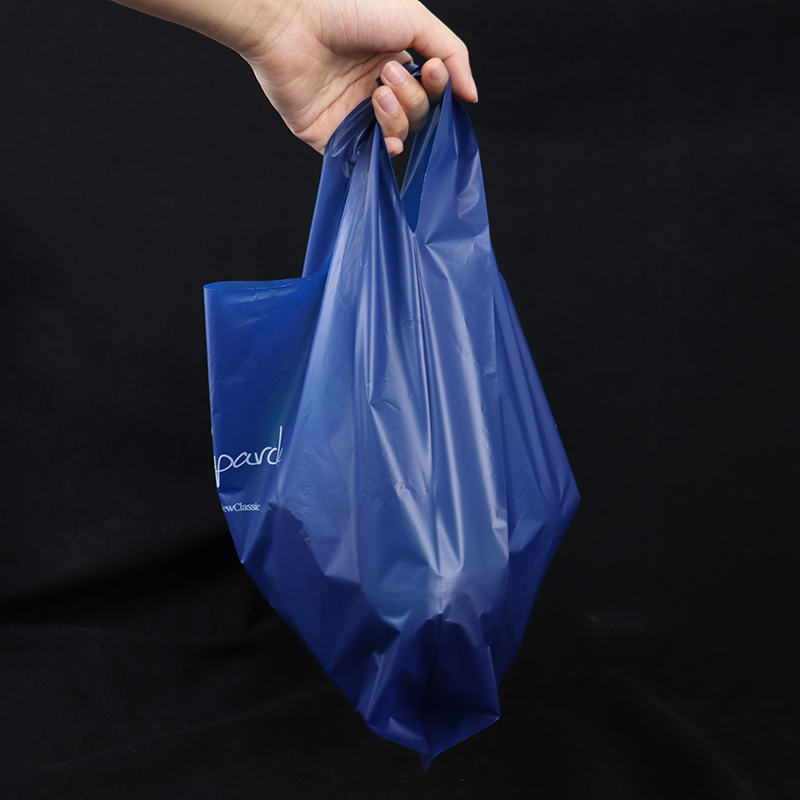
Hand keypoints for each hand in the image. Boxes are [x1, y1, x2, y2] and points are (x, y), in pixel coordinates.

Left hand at [238, 0, 476, 153]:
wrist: (292, 18)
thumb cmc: (347, 6)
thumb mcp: (414, 19)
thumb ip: (452, 54)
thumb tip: (471, 95)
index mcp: (393, 60)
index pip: (431, 91)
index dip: (439, 88)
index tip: (433, 70)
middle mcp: (374, 90)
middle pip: (418, 117)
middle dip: (413, 99)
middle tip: (388, 74)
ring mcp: (353, 115)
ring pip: (398, 138)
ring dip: (397, 118)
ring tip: (377, 93)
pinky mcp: (333, 136)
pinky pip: (369, 157)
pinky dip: (384, 150)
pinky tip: (385, 137)